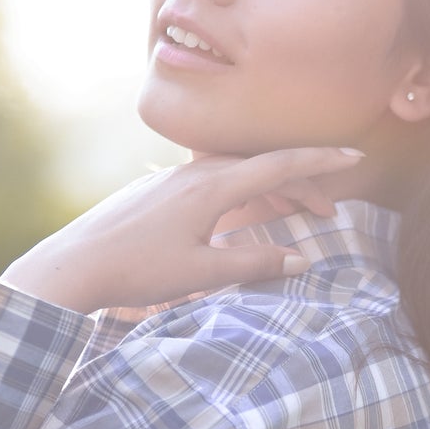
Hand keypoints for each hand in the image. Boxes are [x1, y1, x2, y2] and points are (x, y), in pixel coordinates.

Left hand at [0, 146, 363, 312]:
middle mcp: (195, 172)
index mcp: (213, 187)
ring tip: (291, 213)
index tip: (355, 155)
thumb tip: (302, 259)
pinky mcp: (156, 191)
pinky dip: (239, 192)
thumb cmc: (136, 270)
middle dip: (301, 183)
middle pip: (261, 168)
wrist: (74, 264)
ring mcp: (173, 178)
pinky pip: (211, 181)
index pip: (280, 165)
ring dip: (269, 189)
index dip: (321, 162)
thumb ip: (255, 262)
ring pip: (235, 173)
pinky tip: (238, 213)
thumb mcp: (202, 273)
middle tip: (329, 210)